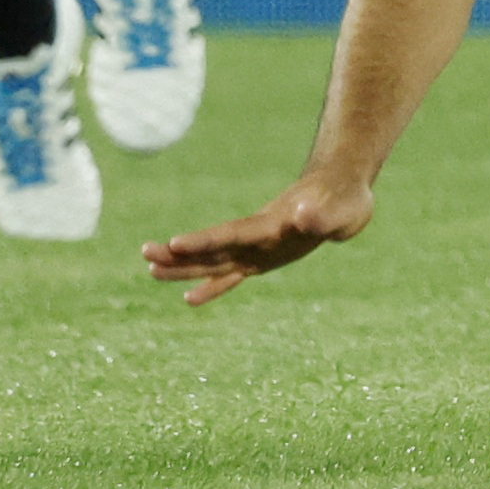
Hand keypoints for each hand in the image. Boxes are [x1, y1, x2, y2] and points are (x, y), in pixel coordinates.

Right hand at [143, 171, 373, 305]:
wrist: (344, 191)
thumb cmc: (344, 197)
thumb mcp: (340, 209)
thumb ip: (320, 215)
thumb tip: (302, 216)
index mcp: (271, 224)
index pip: (232, 233)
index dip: (205, 240)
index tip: (174, 243)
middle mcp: (258, 236)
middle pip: (213, 247)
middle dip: (181, 254)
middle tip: (145, 255)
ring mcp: (258, 247)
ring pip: (215, 261)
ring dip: (185, 267)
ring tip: (150, 271)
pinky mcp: (264, 258)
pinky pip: (233, 274)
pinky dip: (213, 286)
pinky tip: (189, 297)